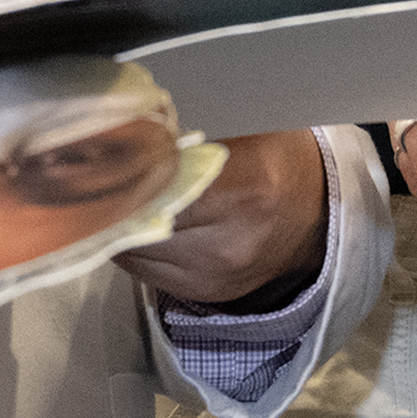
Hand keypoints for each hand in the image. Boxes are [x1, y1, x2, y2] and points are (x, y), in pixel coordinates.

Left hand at [113, 127, 327, 307]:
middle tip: (96, 169)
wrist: (321, 214)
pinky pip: (144, 271)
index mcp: (241, 190)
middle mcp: (226, 243)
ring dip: (118, 223)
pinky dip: (135, 245)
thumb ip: (188, 131)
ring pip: (131, 252)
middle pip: (135, 222)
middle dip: (112, 196)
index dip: (122, 168)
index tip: (100, 150)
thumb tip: (129, 122)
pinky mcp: (204, 295)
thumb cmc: (281, 159)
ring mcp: (213, 277)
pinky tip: (141, 220)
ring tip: (116, 194)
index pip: (153, 185)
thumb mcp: (245, 127)